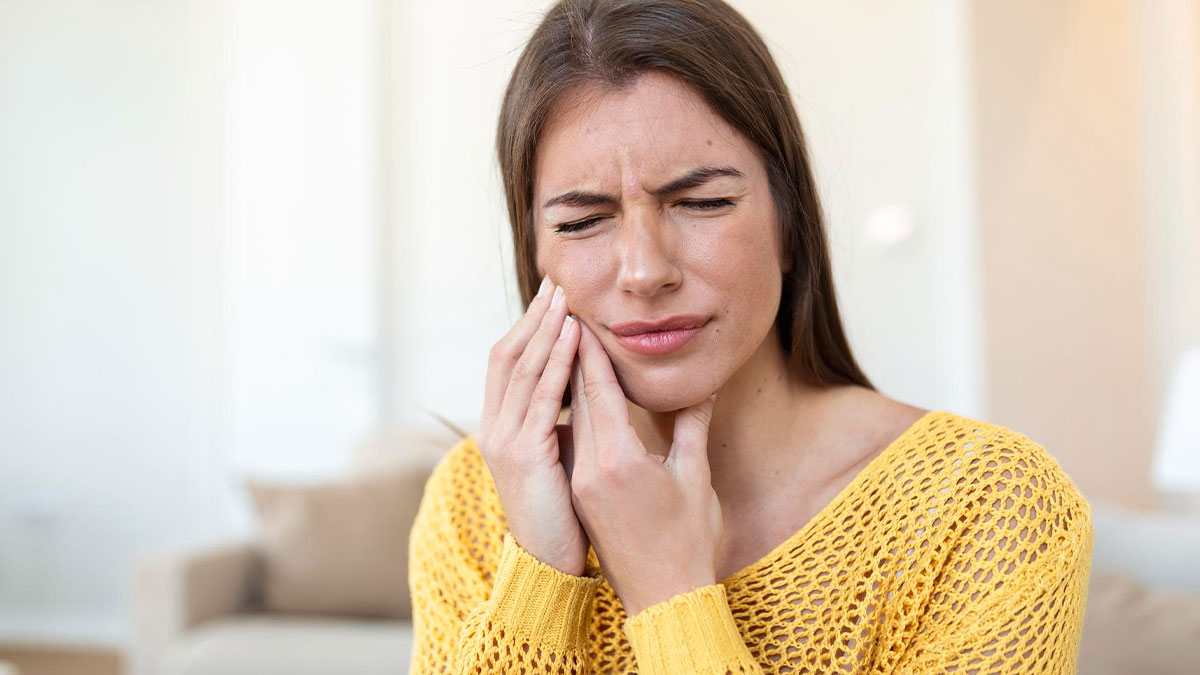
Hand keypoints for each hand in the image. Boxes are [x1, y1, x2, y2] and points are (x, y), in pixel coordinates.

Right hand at [476, 277, 589, 575]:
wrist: (550, 564)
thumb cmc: (563, 515)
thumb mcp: (559, 459)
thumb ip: (564, 424)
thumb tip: (582, 395)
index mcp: (500, 427)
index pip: (508, 362)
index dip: (527, 327)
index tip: (551, 297)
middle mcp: (493, 427)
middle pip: (508, 355)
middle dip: (533, 317)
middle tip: (556, 282)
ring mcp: (503, 440)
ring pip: (523, 369)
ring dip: (545, 329)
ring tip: (565, 298)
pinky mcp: (523, 454)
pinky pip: (542, 396)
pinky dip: (557, 361)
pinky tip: (573, 336)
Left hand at [567, 320, 721, 616]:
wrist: (663, 598)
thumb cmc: (688, 540)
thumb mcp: (694, 478)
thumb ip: (691, 427)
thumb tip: (702, 386)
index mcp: (619, 460)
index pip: (598, 392)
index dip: (590, 352)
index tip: (581, 317)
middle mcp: (590, 469)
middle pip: (577, 400)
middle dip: (572, 356)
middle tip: (566, 316)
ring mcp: (581, 483)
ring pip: (571, 420)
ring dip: (568, 381)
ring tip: (566, 344)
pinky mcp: (581, 495)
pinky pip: (573, 442)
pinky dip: (573, 413)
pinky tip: (574, 395)